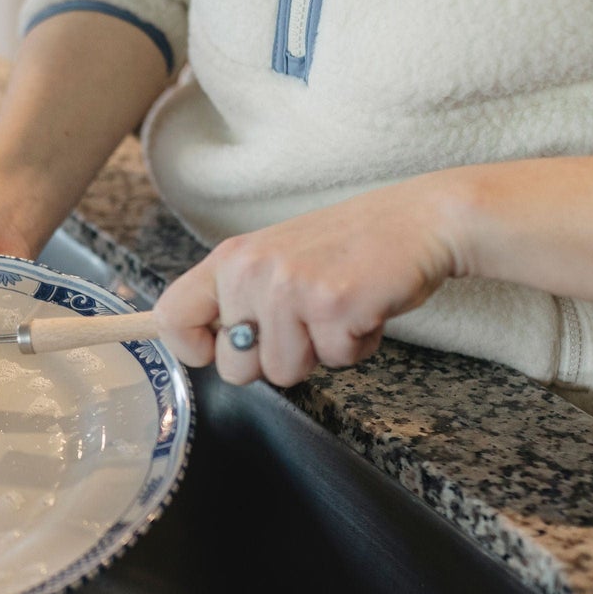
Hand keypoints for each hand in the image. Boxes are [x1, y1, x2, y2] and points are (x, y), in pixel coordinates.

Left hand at [154, 174, 470, 385]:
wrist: (420, 220)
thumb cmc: (349, 247)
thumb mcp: (276, 259)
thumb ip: (239, 298)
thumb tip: (207, 347)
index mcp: (231, 259)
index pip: (172, 316)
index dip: (191, 349)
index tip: (215, 352)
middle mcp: (251, 271)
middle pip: (235, 368)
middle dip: (275, 360)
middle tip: (307, 321)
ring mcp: (290, 287)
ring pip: (285, 373)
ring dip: (321, 352)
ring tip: (338, 309)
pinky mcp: (333, 304)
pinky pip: (335, 361)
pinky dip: (357, 345)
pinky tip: (365, 307)